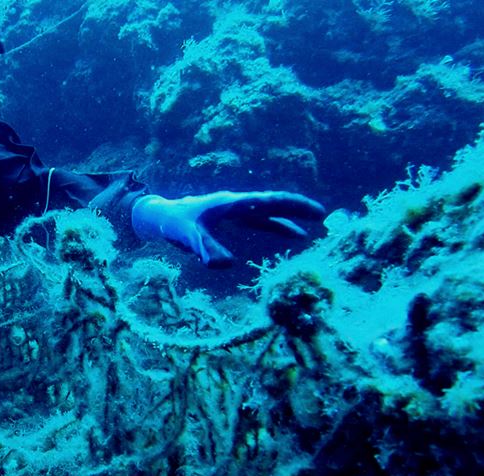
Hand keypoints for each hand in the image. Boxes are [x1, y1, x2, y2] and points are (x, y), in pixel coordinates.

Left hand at [132, 191, 325, 267]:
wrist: (161, 216)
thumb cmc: (174, 224)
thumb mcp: (187, 237)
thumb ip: (204, 248)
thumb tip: (225, 264)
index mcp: (230, 203)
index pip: (267, 202)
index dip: (291, 206)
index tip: (315, 211)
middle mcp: (236, 203)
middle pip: (271, 204)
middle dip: (296, 208)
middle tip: (322, 214)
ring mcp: (235, 210)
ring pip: (267, 212)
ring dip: (288, 218)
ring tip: (312, 226)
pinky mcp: (232, 218)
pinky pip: (260, 220)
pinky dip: (276, 225)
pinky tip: (290, 234)